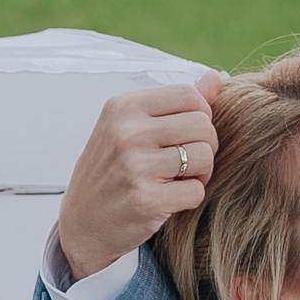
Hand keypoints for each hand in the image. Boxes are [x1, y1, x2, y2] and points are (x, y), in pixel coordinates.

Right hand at [57, 72, 227, 280]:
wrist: (83, 222)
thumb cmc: (113, 169)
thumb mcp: (132, 127)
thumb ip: (175, 103)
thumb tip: (217, 77)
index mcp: (123, 106)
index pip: (188, 94)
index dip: (200, 115)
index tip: (185, 133)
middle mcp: (126, 132)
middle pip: (203, 125)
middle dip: (205, 145)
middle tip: (186, 160)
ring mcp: (135, 166)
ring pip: (204, 157)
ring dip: (200, 172)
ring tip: (178, 178)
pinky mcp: (146, 200)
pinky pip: (197, 190)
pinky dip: (190, 197)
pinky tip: (169, 198)